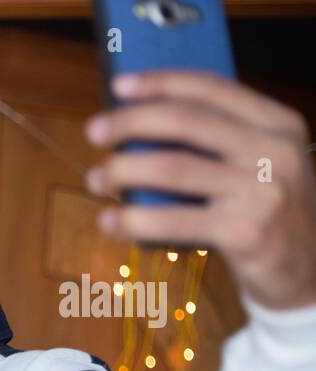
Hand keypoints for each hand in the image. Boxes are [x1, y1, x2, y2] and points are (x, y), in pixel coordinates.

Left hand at [85, 70, 315, 310]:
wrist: (309, 272)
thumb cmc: (267, 213)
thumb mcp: (259, 165)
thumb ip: (219, 143)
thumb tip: (139, 126)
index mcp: (277, 123)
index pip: (212, 88)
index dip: (160, 82)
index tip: (118, 85)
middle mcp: (274, 150)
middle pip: (186, 121)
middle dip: (131, 122)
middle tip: (93, 132)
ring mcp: (262, 190)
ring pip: (173, 168)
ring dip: (122, 170)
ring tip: (94, 179)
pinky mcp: (245, 231)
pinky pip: (173, 220)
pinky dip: (132, 219)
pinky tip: (109, 221)